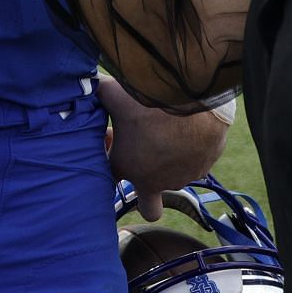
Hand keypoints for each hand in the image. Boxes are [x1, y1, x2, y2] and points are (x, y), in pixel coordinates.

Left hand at [98, 76, 227, 222]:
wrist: (191, 97)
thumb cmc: (147, 100)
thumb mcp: (113, 92)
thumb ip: (97, 93)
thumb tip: (86, 85)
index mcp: (127, 168)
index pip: (108, 177)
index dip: (109, 154)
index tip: (112, 135)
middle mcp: (156, 181)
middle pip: (149, 207)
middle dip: (146, 195)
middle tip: (143, 165)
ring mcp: (182, 177)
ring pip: (174, 177)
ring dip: (169, 160)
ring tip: (169, 127)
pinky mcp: (204, 166)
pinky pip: (196, 161)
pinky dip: (191, 148)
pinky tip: (189, 125)